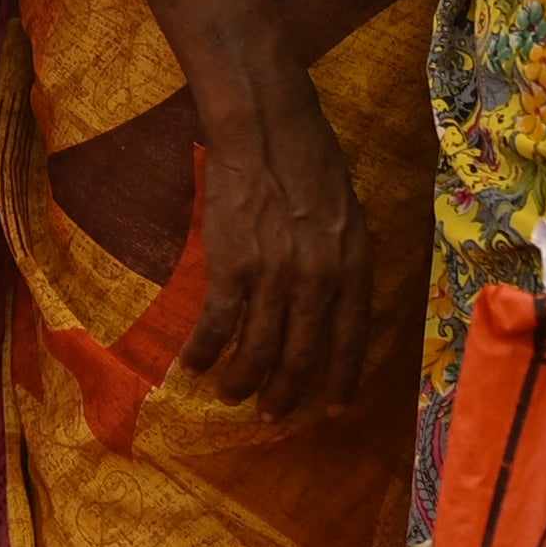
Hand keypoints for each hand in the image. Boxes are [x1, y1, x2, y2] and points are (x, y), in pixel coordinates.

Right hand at [182, 56, 384, 422]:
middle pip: (302, 356)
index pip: (351, 342)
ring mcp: (274, 277)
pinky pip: (217, 323)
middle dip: (285, 395)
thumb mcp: (350, 218)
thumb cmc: (311, 163)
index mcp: (353, 270)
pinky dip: (203, 350)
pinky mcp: (232, 266)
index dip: (341, 381)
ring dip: (243, 381)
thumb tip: (335, 306)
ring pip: (259, 350)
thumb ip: (344, 265)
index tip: (331, 410)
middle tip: (271, 416)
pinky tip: (191, 366)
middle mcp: (318, 282)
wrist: (267, 130)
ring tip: (231, 396)